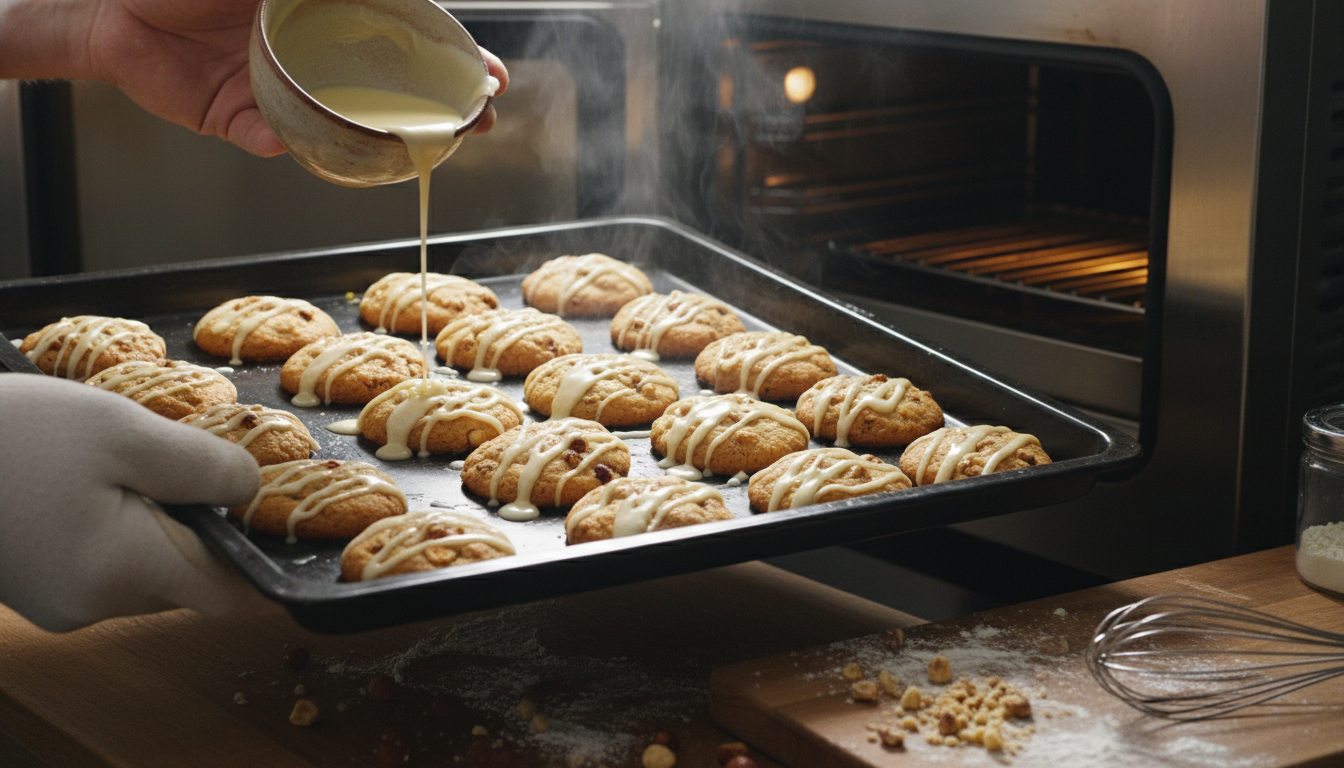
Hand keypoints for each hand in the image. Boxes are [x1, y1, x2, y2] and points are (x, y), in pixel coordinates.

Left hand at [0, 0, 509, 156]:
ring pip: (339, 124)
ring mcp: (280, 91)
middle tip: (481, 124)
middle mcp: (312, 56)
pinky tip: (276, 138)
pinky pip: (265, 138)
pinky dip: (269, 140)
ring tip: (400, 149)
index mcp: (326, 15)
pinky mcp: (239, 120)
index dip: (450, 56)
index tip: (489, 74)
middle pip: (388, 89)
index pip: (403, 35)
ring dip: (373, 141)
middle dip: (439, 109)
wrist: (110, 10)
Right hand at [0, 374, 262, 631]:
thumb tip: (250, 489)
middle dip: (197, 524)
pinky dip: (116, 526)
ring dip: (154, 521)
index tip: (265, 516)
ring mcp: (59, 603)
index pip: (224, 593)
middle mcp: (91, 604)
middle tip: (177, 458)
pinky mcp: (37, 588)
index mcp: (120, 571)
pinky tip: (87, 480)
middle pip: (186, 578)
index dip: (253, 558)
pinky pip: (103, 565)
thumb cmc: (10, 434)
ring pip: (145, 569)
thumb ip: (201, 466)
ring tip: (119, 462)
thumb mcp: (122, 431)